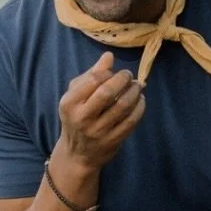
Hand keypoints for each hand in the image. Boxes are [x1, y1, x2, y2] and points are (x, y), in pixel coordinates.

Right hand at [58, 51, 144, 171]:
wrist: (77, 154)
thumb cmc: (76, 117)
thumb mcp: (75, 95)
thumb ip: (91, 74)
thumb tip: (109, 56)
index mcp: (69, 103)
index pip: (93, 80)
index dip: (108, 72)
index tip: (114, 72)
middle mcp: (82, 117)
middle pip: (108, 92)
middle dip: (123, 80)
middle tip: (129, 76)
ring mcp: (98, 131)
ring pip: (122, 106)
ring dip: (135, 92)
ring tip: (137, 86)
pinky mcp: (112, 141)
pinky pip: (131, 121)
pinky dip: (140, 107)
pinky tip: (140, 100)